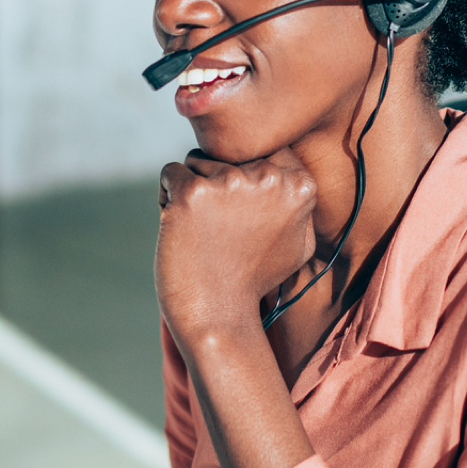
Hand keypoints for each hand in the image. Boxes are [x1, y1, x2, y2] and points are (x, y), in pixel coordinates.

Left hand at [156, 147, 316, 350]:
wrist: (220, 317)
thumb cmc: (254, 281)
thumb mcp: (299, 243)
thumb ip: (297, 202)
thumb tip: (286, 171)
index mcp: (299, 185)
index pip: (263, 150)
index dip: (245, 178)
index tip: (241, 213)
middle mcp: (269, 177)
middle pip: (228, 153)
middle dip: (217, 182)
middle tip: (219, 227)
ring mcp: (230, 182)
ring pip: (197, 161)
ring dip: (193, 190)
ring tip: (201, 231)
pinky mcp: (192, 192)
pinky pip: (170, 173)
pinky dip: (167, 196)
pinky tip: (179, 227)